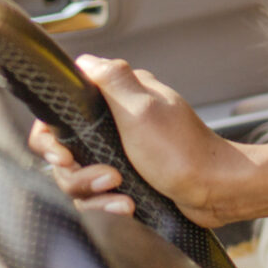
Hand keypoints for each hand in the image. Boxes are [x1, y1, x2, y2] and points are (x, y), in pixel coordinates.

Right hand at [28, 55, 255, 228]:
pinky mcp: (125, 179)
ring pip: (77, 178)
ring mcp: (120, 153)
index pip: (61, 114)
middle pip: (62, 153)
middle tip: (107, 177)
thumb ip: (113, 81)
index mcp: (120, 99)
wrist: (216, 191)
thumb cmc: (183, 152)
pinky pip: (96, 196)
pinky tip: (126, 206)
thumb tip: (84, 61)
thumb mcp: (144, 110)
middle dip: (77, 173)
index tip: (64, 155)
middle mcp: (116, 123)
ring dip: (93, 193)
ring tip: (121, 196)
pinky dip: (107, 204)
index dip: (51, 138)